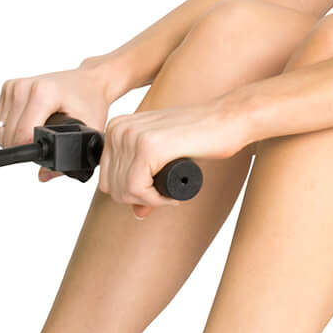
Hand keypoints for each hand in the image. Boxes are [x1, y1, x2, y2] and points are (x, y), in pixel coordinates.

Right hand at [0, 64, 115, 182]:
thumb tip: (44, 176)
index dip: (30, 151)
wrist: (90, 80)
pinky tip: (29, 123)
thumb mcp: (89, 130)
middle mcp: (25, 86)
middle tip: (45, 141)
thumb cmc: (91, 101)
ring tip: (39, 130)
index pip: (21, 134)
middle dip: (23, 146)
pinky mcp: (8, 87)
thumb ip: (69, 157)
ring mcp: (14, 85)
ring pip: (0, 129)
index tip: (43, 153)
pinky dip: (11, 127)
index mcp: (43, 93)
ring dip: (15, 137)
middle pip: (8, 135)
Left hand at [99, 101, 250, 216]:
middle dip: (138, 199)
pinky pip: (138, 190)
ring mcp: (131, 136)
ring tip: (170, 192)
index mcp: (116, 128)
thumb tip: (137, 213)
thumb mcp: (162, 161)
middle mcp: (118, 129)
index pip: (106, 180)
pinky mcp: (147, 147)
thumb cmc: (199, 138)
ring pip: (124, 192)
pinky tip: (172, 193)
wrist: (226, 120)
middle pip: (112, 188)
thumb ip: (145, 184)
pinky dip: (157, 199)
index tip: (155, 189)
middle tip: (164, 193)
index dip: (130, 194)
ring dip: (150, 200)